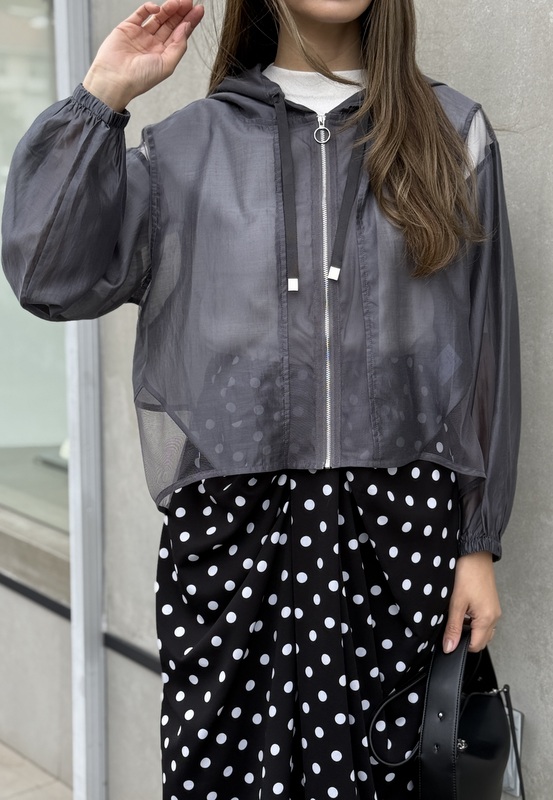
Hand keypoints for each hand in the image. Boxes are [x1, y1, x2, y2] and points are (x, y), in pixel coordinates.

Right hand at [83, 1, 203, 111]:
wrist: (114, 79)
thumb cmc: (139, 79)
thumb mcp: (166, 65)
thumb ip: (178, 46)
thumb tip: (186, 27)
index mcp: (164, 55)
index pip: (180, 35)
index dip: (190, 22)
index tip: (199, 10)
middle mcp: (153, 44)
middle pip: (171, 24)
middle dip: (182, 12)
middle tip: (190, 1)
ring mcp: (141, 35)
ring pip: (158, 17)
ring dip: (169, 8)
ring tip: (178, 1)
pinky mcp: (127, 27)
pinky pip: (141, 13)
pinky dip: (149, 8)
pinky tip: (158, 8)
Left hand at [442, 551, 500, 652]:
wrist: (475, 554)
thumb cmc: (467, 574)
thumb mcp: (456, 603)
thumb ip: (453, 627)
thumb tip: (450, 647)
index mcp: (487, 619)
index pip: (475, 646)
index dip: (460, 646)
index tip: (447, 640)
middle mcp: (494, 617)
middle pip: (480, 640)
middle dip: (465, 639)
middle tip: (451, 627)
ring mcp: (494, 610)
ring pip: (482, 631)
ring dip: (469, 629)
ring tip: (456, 616)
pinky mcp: (491, 603)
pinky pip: (483, 620)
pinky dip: (473, 621)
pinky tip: (462, 610)